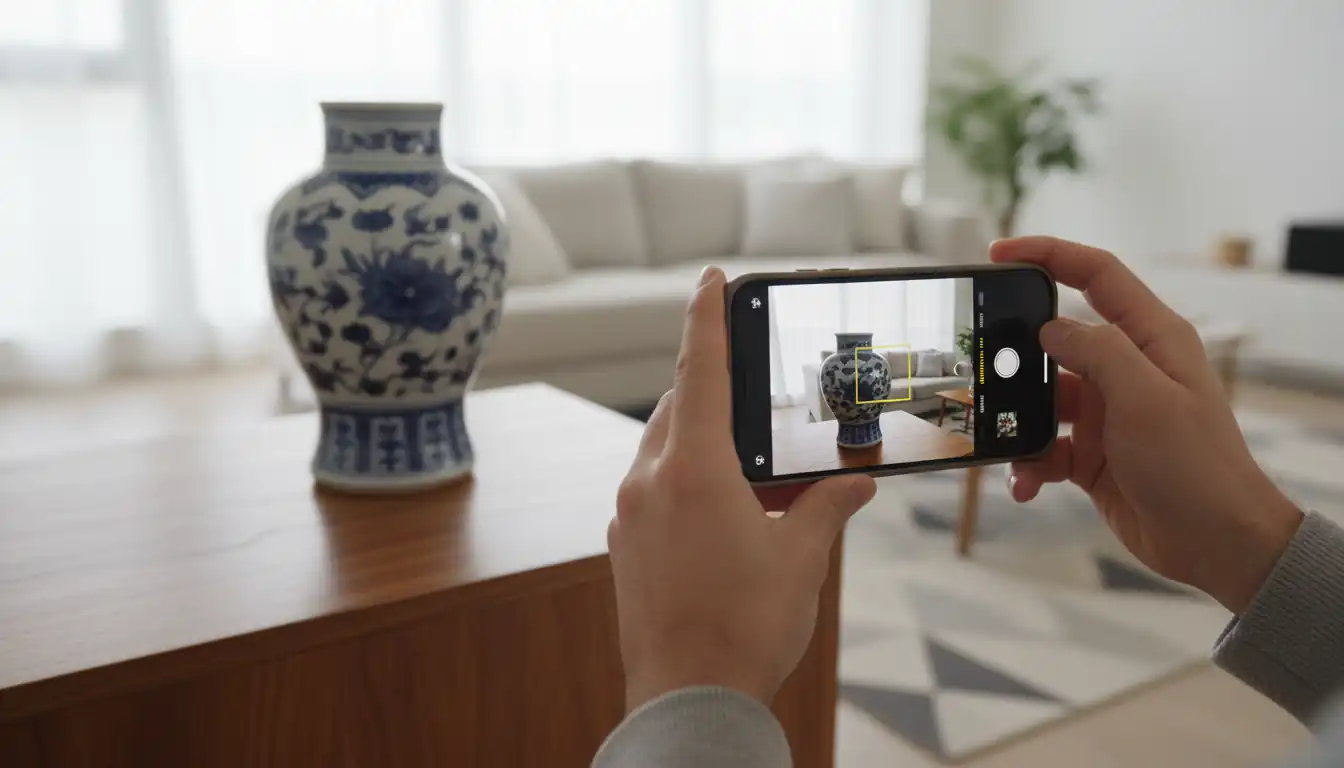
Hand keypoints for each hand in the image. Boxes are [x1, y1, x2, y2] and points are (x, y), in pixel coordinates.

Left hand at [608, 266, 876, 711]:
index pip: (702, 371)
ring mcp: (629, 513)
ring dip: (699, 438)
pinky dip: (683, 477)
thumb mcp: (801, 559)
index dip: (708, 318)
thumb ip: (827, 508)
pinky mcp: (623, 543)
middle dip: (714, 389)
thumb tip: (856, 484)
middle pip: (680, 408)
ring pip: (663, 447)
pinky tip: (720, 509)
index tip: (711, 280)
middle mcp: (651, 480)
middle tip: (752, 391)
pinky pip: (652, 487)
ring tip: (748, 463)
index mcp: (695, 470)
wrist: (688, 699)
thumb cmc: (746, 628)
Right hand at [995, 237, 1302, 614]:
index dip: (1049, 254)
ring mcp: (1109, 413)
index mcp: (1152, 339)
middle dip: (1017, 357)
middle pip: (1058, 341)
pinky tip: (1026, 484)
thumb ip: (1098, 352)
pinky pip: (1044, 447)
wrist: (1216, 544)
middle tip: (981, 368)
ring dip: (1020, 424)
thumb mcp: (1146, 399)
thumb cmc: (1196, 468)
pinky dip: (1029, 464)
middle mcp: (1128, 370)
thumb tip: (1049, 327)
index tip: (999, 253)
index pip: (1097, 275)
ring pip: (1042, 400)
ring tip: (1008, 447)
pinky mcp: (1093, 454)